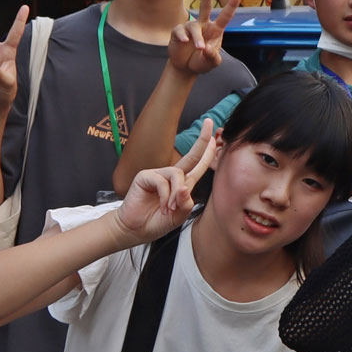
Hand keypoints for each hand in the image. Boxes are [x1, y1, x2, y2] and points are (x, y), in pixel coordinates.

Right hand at [117, 125, 219, 243]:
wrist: (136, 229)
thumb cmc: (157, 221)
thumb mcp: (179, 215)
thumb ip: (186, 202)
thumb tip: (184, 187)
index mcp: (182, 183)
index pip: (198, 164)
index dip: (207, 151)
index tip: (216, 137)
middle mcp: (171, 175)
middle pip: (191, 155)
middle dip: (202, 139)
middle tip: (210, 123)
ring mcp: (158, 174)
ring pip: (178, 174)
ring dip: (176, 194)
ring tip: (169, 208)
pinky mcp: (145, 176)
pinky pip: (162, 181)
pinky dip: (165, 196)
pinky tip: (161, 206)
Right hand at [168, 0, 239, 76]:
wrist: (186, 67)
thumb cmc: (202, 61)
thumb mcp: (212, 63)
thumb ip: (213, 57)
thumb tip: (208, 50)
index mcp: (216, 30)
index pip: (225, 16)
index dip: (232, 5)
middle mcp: (203, 25)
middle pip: (205, 7)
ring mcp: (190, 27)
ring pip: (194, 27)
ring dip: (197, 38)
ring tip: (200, 48)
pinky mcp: (178, 32)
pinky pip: (180, 31)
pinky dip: (182, 37)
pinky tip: (184, 42)